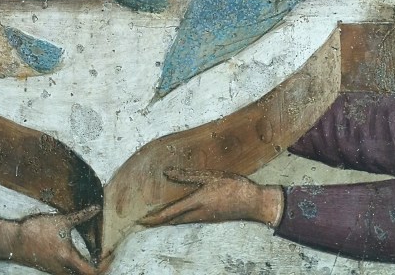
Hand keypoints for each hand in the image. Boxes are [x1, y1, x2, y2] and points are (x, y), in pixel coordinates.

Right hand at [0, 206, 101, 274]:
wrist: (14, 241)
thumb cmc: (36, 230)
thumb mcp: (61, 221)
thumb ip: (81, 216)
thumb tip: (96, 208)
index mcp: (68, 259)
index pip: (94, 273)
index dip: (106, 266)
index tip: (112, 254)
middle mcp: (64, 270)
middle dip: (101, 267)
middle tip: (108, 255)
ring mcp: (57, 271)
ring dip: (89, 268)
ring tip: (98, 255)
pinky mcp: (52, 269)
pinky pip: (70, 273)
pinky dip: (80, 267)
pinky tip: (82, 255)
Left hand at [139, 168, 283, 227]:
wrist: (254, 203)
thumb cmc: (234, 186)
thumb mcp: (210, 176)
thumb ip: (188, 175)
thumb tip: (167, 173)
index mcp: (197, 202)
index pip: (169, 213)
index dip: (153, 218)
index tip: (140, 221)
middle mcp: (199, 214)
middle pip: (172, 220)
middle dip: (157, 221)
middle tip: (143, 220)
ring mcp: (205, 218)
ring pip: (180, 221)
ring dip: (167, 219)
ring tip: (156, 216)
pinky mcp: (211, 218)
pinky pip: (189, 220)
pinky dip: (178, 218)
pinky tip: (178, 213)